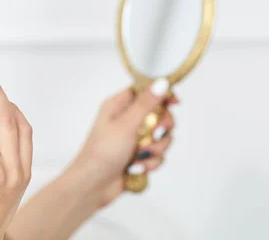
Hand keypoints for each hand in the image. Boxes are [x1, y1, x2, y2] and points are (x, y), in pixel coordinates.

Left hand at [67, 79, 175, 207]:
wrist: (93, 185)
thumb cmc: (102, 152)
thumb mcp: (126, 124)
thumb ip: (146, 104)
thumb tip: (161, 83)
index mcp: (118, 105)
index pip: (145, 91)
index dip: (161, 95)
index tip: (174, 103)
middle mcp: (126, 119)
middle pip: (159, 115)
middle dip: (160, 129)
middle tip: (153, 135)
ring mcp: (132, 138)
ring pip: (161, 137)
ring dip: (154, 149)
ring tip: (139, 156)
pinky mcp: (137, 155)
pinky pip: (157, 155)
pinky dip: (150, 163)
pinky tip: (136, 168)